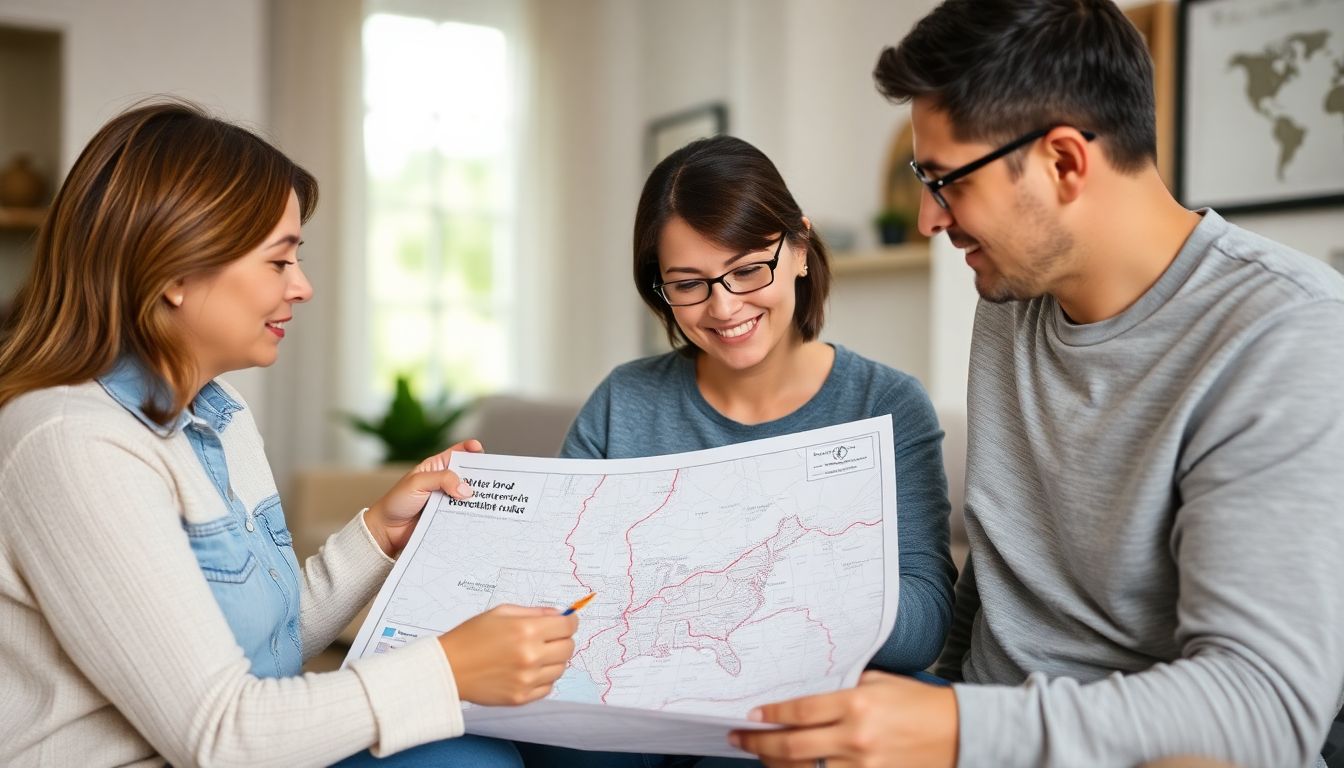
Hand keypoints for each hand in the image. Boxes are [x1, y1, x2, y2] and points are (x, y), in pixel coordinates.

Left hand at [365, 439, 483, 555]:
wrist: (387, 530)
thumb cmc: (397, 501)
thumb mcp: (418, 483)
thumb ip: (443, 480)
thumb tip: (467, 490)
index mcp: (436, 467)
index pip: (457, 453)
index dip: (470, 449)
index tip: (479, 450)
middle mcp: (445, 482)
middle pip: (468, 475)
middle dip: (481, 476)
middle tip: (493, 481)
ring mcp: (447, 500)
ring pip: (469, 496)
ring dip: (478, 498)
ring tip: (490, 501)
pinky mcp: (448, 517)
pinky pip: (464, 514)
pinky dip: (472, 514)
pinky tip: (480, 516)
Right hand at [438, 604, 579, 705]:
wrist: (448, 668)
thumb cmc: (471, 637)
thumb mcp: (501, 612)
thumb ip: (534, 612)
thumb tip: (559, 614)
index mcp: (527, 630)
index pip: (568, 626)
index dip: (570, 621)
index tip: (566, 622)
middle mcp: (531, 656)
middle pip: (569, 647)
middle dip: (563, 639)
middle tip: (549, 638)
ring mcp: (527, 679)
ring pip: (561, 668)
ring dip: (553, 660)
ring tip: (533, 655)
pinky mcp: (521, 697)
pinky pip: (549, 687)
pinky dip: (543, 678)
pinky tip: (527, 670)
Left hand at [731, 671, 957, 767]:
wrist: (961, 732)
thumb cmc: (919, 703)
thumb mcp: (879, 683)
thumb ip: (842, 689)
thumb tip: (804, 695)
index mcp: (857, 704)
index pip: (800, 710)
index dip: (771, 715)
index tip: (752, 716)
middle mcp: (856, 737)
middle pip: (793, 746)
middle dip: (760, 743)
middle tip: (739, 738)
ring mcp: (864, 766)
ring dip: (777, 765)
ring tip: (761, 755)